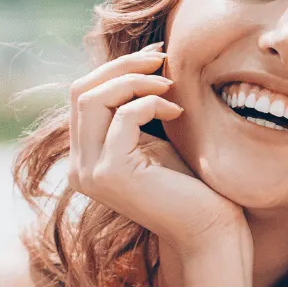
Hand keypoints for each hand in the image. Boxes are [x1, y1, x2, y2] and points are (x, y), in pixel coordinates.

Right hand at [68, 44, 245, 254]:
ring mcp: (90, 172)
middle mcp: (79, 168)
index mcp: (85, 158)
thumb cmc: (189, 185)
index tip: (155, 57)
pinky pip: (124, 116)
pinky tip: (177, 112)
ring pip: (92, 98)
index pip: (82, 96)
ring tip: (170, 85)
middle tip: (161, 58)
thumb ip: (131, 110)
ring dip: (134, 80)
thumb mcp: (153, 138)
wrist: (208, 229)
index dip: (116, 68)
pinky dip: (151, 103)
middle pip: (81, 91)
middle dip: (122, 66)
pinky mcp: (110, 173)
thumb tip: (134, 62)